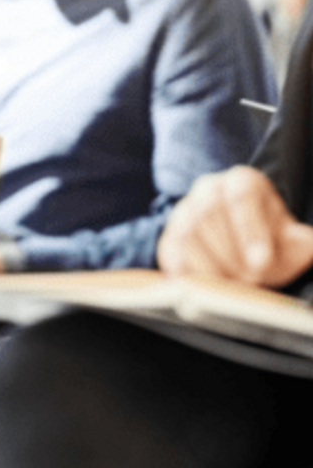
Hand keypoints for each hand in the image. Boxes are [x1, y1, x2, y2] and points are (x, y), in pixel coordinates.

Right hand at [157, 166, 312, 286]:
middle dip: (233, 255)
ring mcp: (183, 211)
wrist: (244, 247)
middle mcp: (208, 189)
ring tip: (234, 284)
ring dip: (212, 267)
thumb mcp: (292, 238)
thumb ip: (299, 241)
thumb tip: (304, 241)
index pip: (241, 196)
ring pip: (188, 234)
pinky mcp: (169, 236)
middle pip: (210, 215)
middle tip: (252, 279)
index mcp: (242, 181)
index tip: (261, 262)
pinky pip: (172, 252)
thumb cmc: (271, 242)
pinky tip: (209, 286)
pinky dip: (189, 272)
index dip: (250, 230)